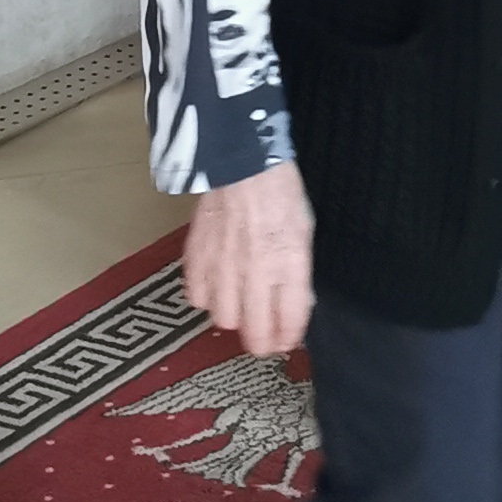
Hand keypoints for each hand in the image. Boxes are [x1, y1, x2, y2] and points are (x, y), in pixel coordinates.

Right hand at [183, 163, 313, 356]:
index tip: (286, 338)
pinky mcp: (197, 257)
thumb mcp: (304, 230)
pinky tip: (215, 284)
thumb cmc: (280, 191)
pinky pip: (197, 297)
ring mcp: (223, 267)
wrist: (242, 159)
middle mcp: (256, 273)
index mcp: (289, 263)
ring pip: (224, 320)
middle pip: (254, 333)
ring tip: (238, 304)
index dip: (288, 337)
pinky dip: (205, 296)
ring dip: (233, 316)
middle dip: (262, 341)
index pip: (290, 322)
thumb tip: (294, 303)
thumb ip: (297, 271)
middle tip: (263, 336)